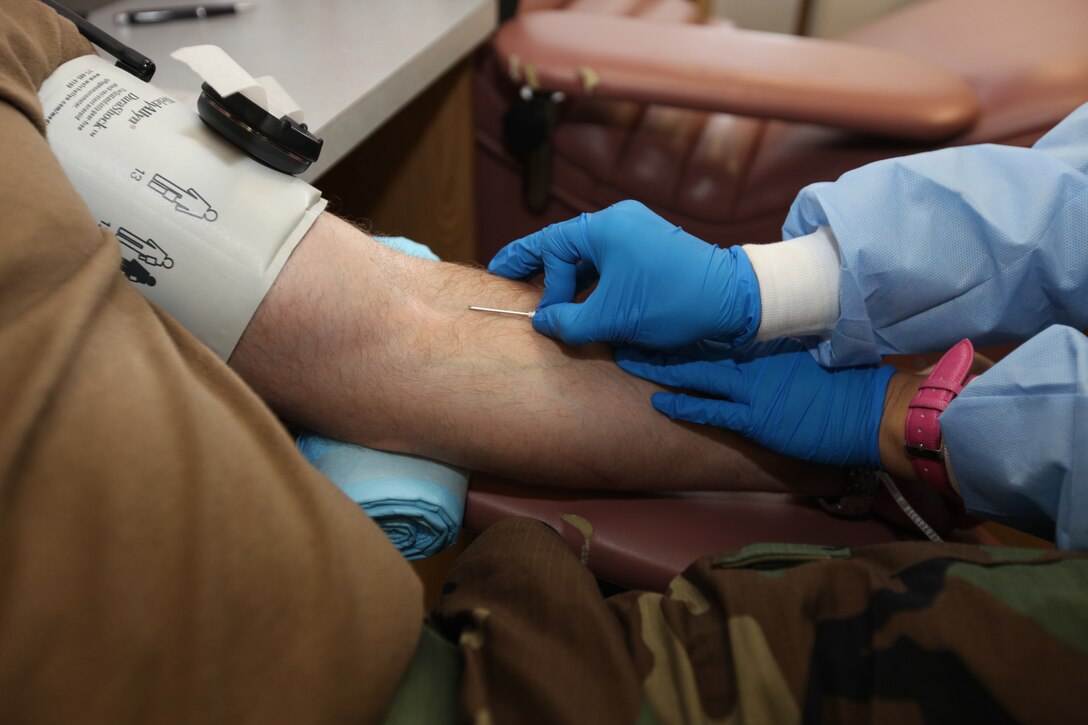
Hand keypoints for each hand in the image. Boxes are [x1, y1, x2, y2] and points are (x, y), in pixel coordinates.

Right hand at [487, 200, 760, 347]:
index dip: (524, 264)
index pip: (550, 244)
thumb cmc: (674, 303)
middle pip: (567, 249)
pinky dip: (595, 286)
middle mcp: (619, 222)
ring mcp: (637, 234)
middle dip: (548, 279)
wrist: (734, 300)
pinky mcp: (651, 251)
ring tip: (557, 311)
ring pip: (589, 260)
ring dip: (572, 286)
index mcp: (606, 227)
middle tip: (531, 303)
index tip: (509, 283)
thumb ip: (569, 322)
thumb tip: (544, 322)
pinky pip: (610, 265)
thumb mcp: (613, 319)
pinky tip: (589, 309)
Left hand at [615, 339, 895, 467]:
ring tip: (626, 358)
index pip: (712, 329)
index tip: (650, 311)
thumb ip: (773, 349)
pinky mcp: (755, 418)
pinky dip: (684, 405)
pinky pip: (712, 410)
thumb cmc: (841, 385)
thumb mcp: (803, 357)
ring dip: (659, 368)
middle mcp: (752, 362)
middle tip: (622, 327)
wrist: (868, 410)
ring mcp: (751, 390)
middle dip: (656, 338)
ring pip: (694, 374)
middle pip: (693, 346)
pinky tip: (659, 402)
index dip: (678, 322)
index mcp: (763, 346)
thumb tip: (749, 343)